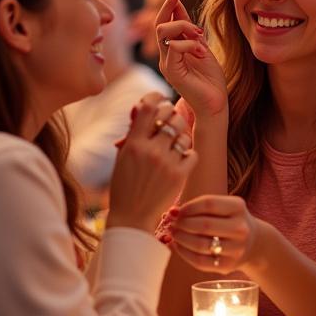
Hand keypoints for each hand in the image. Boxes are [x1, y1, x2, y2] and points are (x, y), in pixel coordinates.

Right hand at [107, 94, 197, 231]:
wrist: (132, 217)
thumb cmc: (124, 186)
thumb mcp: (122, 158)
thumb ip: (133, 133)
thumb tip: (142, 109)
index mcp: (133, 144)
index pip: (148, 107)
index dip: (156, 98)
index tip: (160, 99)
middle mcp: (151, 150)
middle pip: (171, 116)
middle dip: (172, 115)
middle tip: (170, 120)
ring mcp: (167, 163)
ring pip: (184, 134)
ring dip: (181, 136)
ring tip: (175, 144)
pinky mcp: (180, 175)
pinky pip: (192, 153)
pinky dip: (188, 154)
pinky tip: (180, 159)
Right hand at [154, 0, 227, 119]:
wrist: (215, 103)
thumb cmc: (211, 79)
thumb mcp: (201, 46)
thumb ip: (190, 29)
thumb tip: (179, 4)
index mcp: (171, 49)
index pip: (163, 21)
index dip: (168, 5)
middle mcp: (165, 56)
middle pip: (160, 24)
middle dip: (179, 17)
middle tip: (198, 28)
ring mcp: (166, 64)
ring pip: (163, 31)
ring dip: (184, 28)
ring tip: (200, 39)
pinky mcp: (171, 72)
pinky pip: (174, 47)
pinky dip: (189, 44)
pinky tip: (201, 52)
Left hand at [161, 194, 258, 273]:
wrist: (252, 242)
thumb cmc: (229, 220)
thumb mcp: (222, 207)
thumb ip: (198, 207)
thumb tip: (172, 212)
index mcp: (238, 207)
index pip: (208, 204)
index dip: (187, 207)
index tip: (176, 211)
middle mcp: (240, 228)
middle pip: (204, 225)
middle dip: (182, 224)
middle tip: (171, 223)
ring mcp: (236, 249)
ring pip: (200, 245)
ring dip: (181, 239)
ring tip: (173, 234)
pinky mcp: (228, 266)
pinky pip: (200, 261)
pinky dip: (184, 253)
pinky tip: (178, 246)